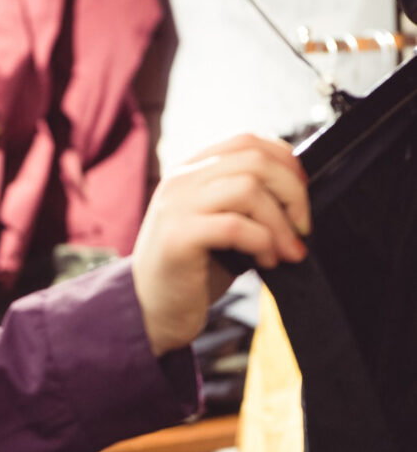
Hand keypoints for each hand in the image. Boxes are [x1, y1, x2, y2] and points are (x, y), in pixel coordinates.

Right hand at [131, 135, 310, 355]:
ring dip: (280, 222)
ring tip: (286, 251)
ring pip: (248, 189)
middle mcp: (179, 181)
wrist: (150, 310)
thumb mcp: (217, 223)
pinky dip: (262, 242)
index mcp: (189, 170)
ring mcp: (175, 206)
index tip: (300, 195)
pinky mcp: (178, 237)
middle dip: (292, 193)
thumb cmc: (191, 270)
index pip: (246, 141)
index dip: (285, 162)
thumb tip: (297, 196)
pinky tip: (266, 262)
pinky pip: (235, 226)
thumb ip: (244, 200)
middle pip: (254, 160)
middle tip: (302, 227)